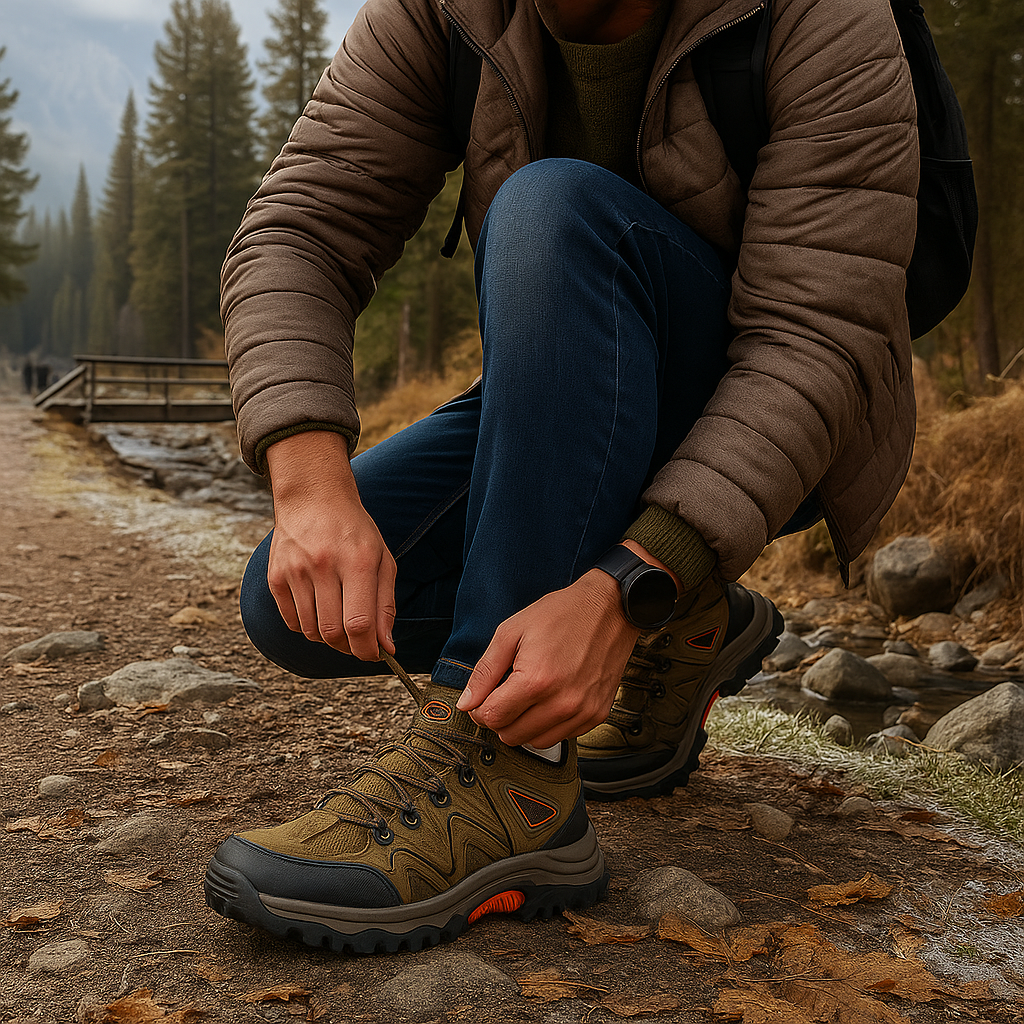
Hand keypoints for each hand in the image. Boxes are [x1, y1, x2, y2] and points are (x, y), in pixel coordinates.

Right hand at [264, 431, 396, 661]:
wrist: (312, 497)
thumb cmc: (354, 531)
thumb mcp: (382, 559)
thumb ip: (385, 605)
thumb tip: (386, 647)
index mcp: (357, 561)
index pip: (359, 623)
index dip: (367, 649)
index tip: (375, 654)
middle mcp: (323, 565)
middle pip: (332, 632)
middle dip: (349, 648)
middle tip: (358, 643)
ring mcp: (295, 571)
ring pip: (311, 631)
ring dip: (328, 639)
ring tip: (339, 621)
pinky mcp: (275, 576)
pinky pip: (292, 622)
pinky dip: (307, 627)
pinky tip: (319, 609)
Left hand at [456, 569, 642, 747]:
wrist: (609, 609)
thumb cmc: (562, 614)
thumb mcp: (511, 632)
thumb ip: (485, 671)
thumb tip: (466, 702)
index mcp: (536, 680)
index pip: (493, 718)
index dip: (480, 709)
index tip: (483, 698)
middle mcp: (562, 702)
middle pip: (511, 735)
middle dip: (500, 718)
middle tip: (504, 695)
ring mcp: (582, 711)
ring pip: (535, 742)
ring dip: (523, 725)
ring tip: (528, 696)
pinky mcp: (596, 715)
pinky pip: (561, 737)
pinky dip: (548, 725)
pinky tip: (549, 700)